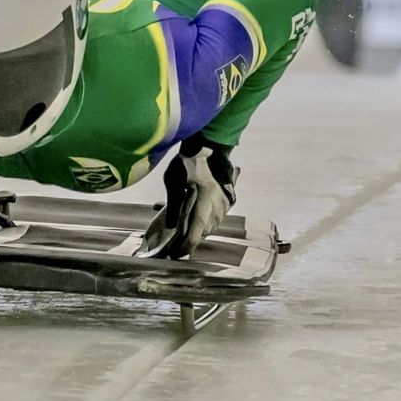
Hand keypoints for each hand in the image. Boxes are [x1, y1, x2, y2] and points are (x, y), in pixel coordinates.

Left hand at [145, 135, 237, 258]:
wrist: (209, 144)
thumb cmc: (188, 161)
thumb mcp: (174, 182)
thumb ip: (173, 205)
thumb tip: (171, 227)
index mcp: (204, 205)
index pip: (195, 234)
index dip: (185, 247)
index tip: (175, 256)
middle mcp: (218, 207)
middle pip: (204, 232)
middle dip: (191, 240)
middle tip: (177, 247)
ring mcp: (225, 203)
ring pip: (213, 225)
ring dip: (200, 231)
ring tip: (187, 236)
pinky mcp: (229, 197)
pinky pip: (219, 215)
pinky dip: (208, 221)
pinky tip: (201, 220)